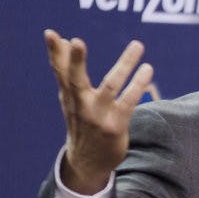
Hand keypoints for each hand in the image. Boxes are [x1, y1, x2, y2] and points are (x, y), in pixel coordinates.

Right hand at [44, 30, 153, 193]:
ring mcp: (98, 116)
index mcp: (68, 96)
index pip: (59, 71)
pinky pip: (129, 101)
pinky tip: (147, 69)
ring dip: (124, 65)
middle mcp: (80, 105)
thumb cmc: (81, 122)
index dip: (55, 53)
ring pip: (110, 86)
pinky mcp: (115, 125)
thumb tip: (68, 40)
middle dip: (76, 62)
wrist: (87, 163)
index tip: (51, 33)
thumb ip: (69, 70)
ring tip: (137, 45)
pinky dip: (138, 84)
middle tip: (78, 42)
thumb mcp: (71, 98)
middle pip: (75, 81)